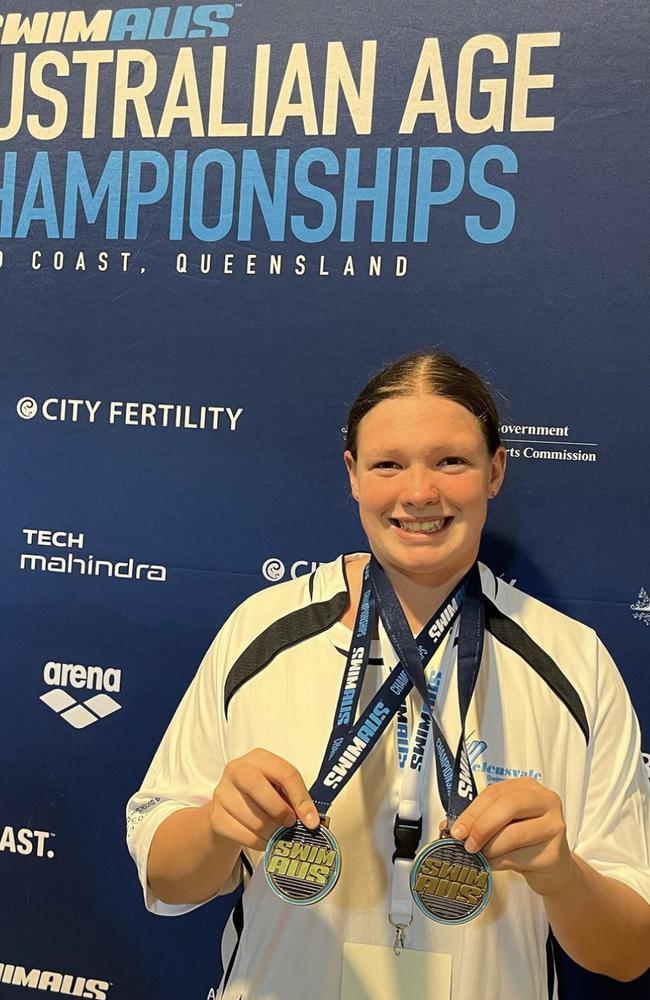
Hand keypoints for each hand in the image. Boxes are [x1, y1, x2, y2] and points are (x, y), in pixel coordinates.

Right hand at [209, 748, 318, 851]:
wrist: (230, 808)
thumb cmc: (262, 795)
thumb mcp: (279, 788)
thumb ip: (295, 799)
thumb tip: (310, 821)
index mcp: (258, 758)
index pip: (285, 773)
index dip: (301, 799)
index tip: (311, 821)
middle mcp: (236, 769)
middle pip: (258, 786)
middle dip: (279, 810)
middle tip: (289, 824)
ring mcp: (222, 792)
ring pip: (252, 817)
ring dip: (271, 832)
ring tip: (277, 833)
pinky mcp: (215, 815)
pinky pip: (243, 834)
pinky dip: (259, 842)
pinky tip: (263, 839)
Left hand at [445, 777, 577, 896]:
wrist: (553, 868)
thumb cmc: (524, 841)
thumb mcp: (503, 824)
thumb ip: (479, 821)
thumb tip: (447, 827)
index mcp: (528, 787)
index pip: (495, 793)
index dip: (472, 811)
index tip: (456, 829)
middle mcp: (545, 801)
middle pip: (508, 806)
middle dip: (481, 826)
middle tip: (467, 844)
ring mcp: (554, 825)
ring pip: (514, 834)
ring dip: (491, 848)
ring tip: (482, 856)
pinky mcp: (556, 853)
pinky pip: (521, 857)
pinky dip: (502, 863)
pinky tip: (497, 864)